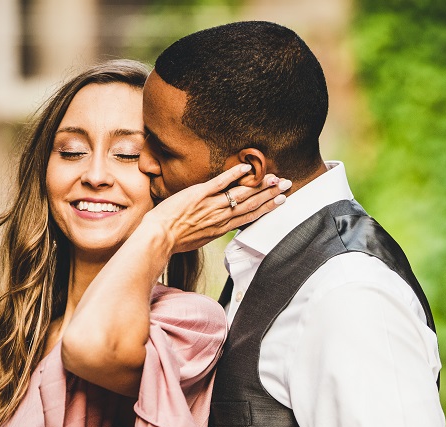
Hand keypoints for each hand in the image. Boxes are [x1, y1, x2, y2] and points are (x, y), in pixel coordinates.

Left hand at [145, 163, 290, 253]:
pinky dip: (234, 174)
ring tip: (275, 177)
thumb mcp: (198, 239)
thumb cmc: (175, 241)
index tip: (280, 200)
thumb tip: (217, 226)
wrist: (159, 238)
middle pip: (251, 203)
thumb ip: (211, 230)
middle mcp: (221, 216)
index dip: (267, 207)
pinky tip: (246, 167)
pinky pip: (220, 182)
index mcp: (222, 228)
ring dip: (260, 184)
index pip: (250, 216)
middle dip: (271, 194)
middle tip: (286, 185)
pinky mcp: (199, 194)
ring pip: (241, 193)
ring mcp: (211, 204)